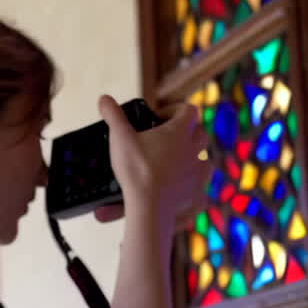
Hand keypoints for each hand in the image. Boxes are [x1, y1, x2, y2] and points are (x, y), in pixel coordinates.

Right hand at [98, 95, 208, 226]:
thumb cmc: (137, 170)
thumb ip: (113, 116)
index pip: (188, 109)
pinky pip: (200, 188)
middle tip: (166, 140)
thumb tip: (103, 99)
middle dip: (185, 133)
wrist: (150, 209)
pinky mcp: (198, 195)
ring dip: (192, 159)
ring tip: (174, 164)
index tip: (159, 117)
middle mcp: (195, 150)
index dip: (175, 109)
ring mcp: (200, 174)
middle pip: (199, 133)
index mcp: (180, 131)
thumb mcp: (120, 138)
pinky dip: (191, 187)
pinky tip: (179, 190)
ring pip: (204, 160)